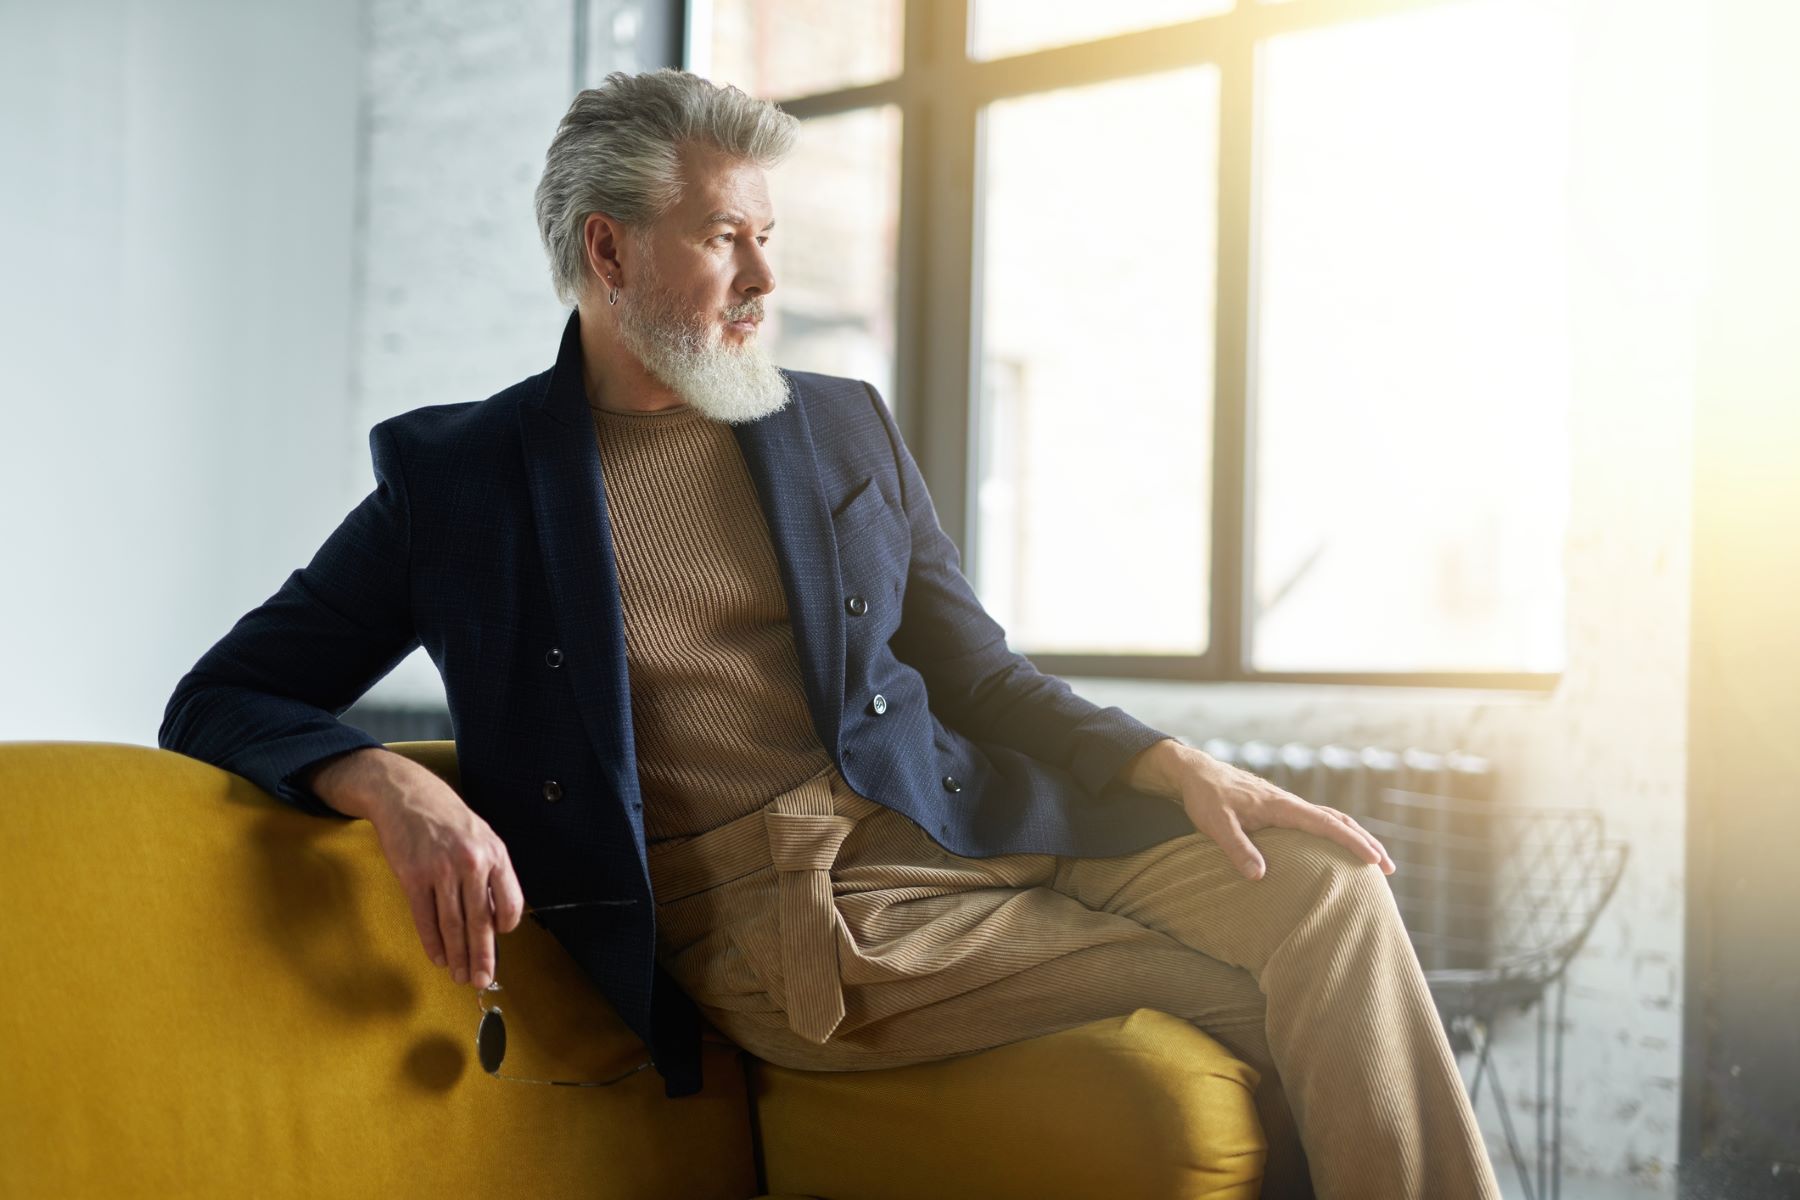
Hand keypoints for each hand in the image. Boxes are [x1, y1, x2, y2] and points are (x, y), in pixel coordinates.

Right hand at [305, 748, 525, 987]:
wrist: (409, 797)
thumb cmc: (449, 821)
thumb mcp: (482, 838)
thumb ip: (491, 874)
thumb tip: (497, 917)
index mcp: (495, 855)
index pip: (510, 903)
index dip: (506, 927)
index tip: (500, 940)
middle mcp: (471, 864)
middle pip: (480, 921)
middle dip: (483, 956)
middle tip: (483, 979)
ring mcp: (441, 871)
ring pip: (453, 925)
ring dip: (458, 956)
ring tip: (461, 975)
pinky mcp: (413, 877)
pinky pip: (425, 918)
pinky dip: (433, 943)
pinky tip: (438, 957)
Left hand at [1123, 739, 1395, 881]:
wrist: (1195, 773)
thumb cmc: (1205, 797)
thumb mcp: (1216, 825)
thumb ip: (1237, 848)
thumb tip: (1260, 876)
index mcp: (1281, 806)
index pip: (1326, 824)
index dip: (1352, 841)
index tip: (1375, 859)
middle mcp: (1289, 804)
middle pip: (1337, 821)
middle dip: (1364, 842)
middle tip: (1389, 868)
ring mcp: (1286, 806)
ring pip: (1329, 820)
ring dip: (1353, 837)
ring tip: (1373, 860)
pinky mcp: (1279, 810)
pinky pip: (1316, 822)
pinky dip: (1335, 834)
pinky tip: (1335, 851)